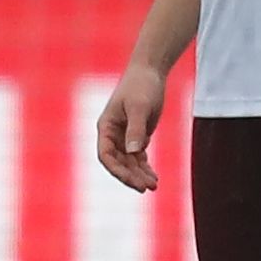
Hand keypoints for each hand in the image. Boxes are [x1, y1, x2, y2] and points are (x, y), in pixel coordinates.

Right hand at [96, 60, 168, 195]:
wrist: (150, 72)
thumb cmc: (141, 86)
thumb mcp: (139, 107)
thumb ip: (135, 130)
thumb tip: (133, 152)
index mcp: (106, 127)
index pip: (106, 155)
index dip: (117, 170)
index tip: (132, 181)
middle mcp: (112, 134)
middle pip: (118, 162)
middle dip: (131, 176)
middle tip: (146, 188)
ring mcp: (124, 136)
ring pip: (129, 162)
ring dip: (139, 175)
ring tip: (154, 186)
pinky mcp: (137, 135)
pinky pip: (138, 157)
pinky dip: (145, 168)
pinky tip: (154, 178)